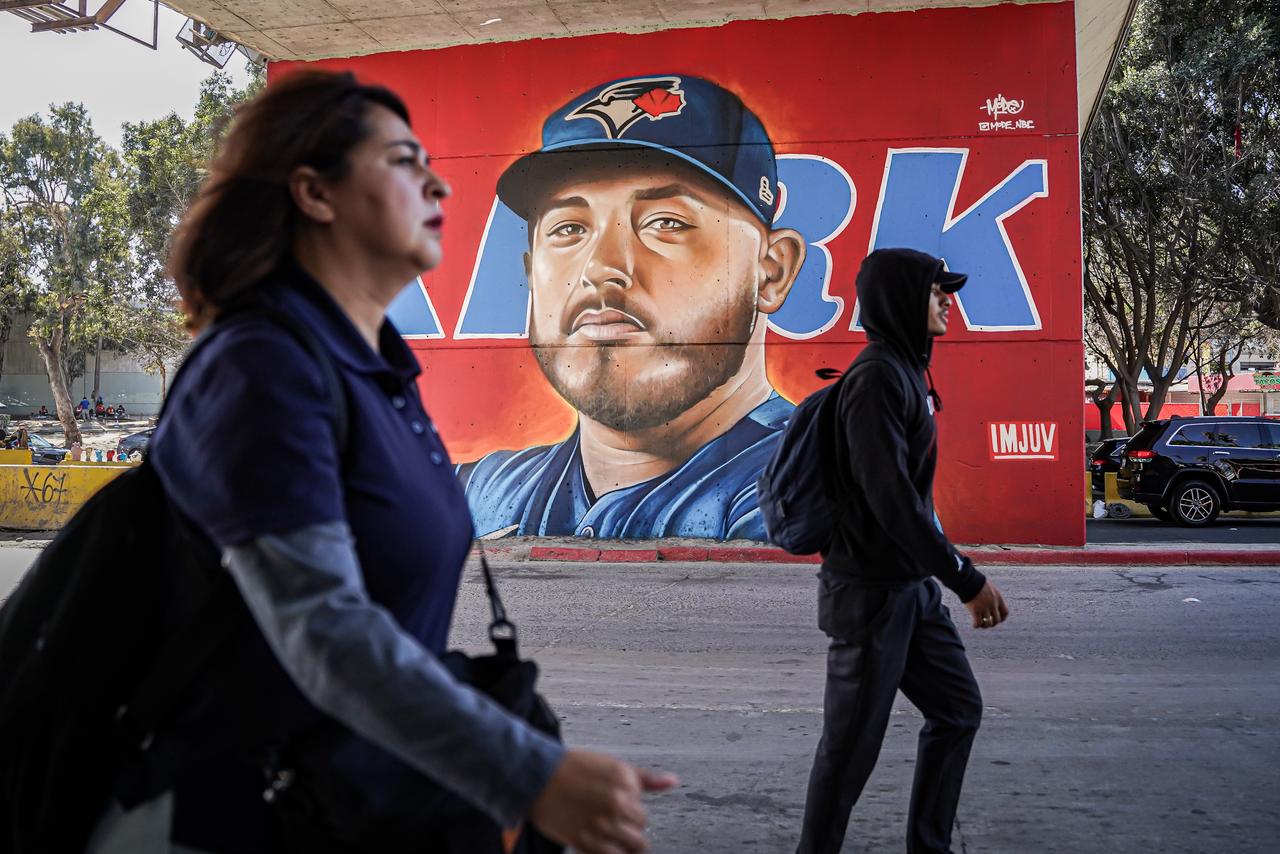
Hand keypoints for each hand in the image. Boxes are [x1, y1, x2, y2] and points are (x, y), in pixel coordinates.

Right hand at [528, 749, 677, 853]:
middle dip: (628, 825)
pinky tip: (603, 843)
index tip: (617, 805)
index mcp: (626, 782)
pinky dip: (613, 853)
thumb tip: (671, 781)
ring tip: (606, 831)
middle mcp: (618, 803)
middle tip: (610, 818)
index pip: (644, 808)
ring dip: (624, 842)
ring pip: (635, 846)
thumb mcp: (613, 766)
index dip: (631, 808)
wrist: (537, 777)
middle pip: (641, 828)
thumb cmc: (572, 768)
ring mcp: (604, 824)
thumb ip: (645, 778)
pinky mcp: (587, 841)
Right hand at [964, 580, 1008, 628]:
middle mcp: (993, 604)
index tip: (997, 619)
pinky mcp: (975, 611)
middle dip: (993, 623)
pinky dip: (976, 625)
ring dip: (984, 625)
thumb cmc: (977, 582)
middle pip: (997, 620)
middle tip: (987, 622)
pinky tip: (974, 624)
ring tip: (980, 624)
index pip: (1005, 612)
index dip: (1002, 618)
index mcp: (998, 598)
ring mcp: (984, 608)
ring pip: (988, 623)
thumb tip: (991, 604)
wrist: (968, 580)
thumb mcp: (989, 588)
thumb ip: (992, 596)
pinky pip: (977, 623)